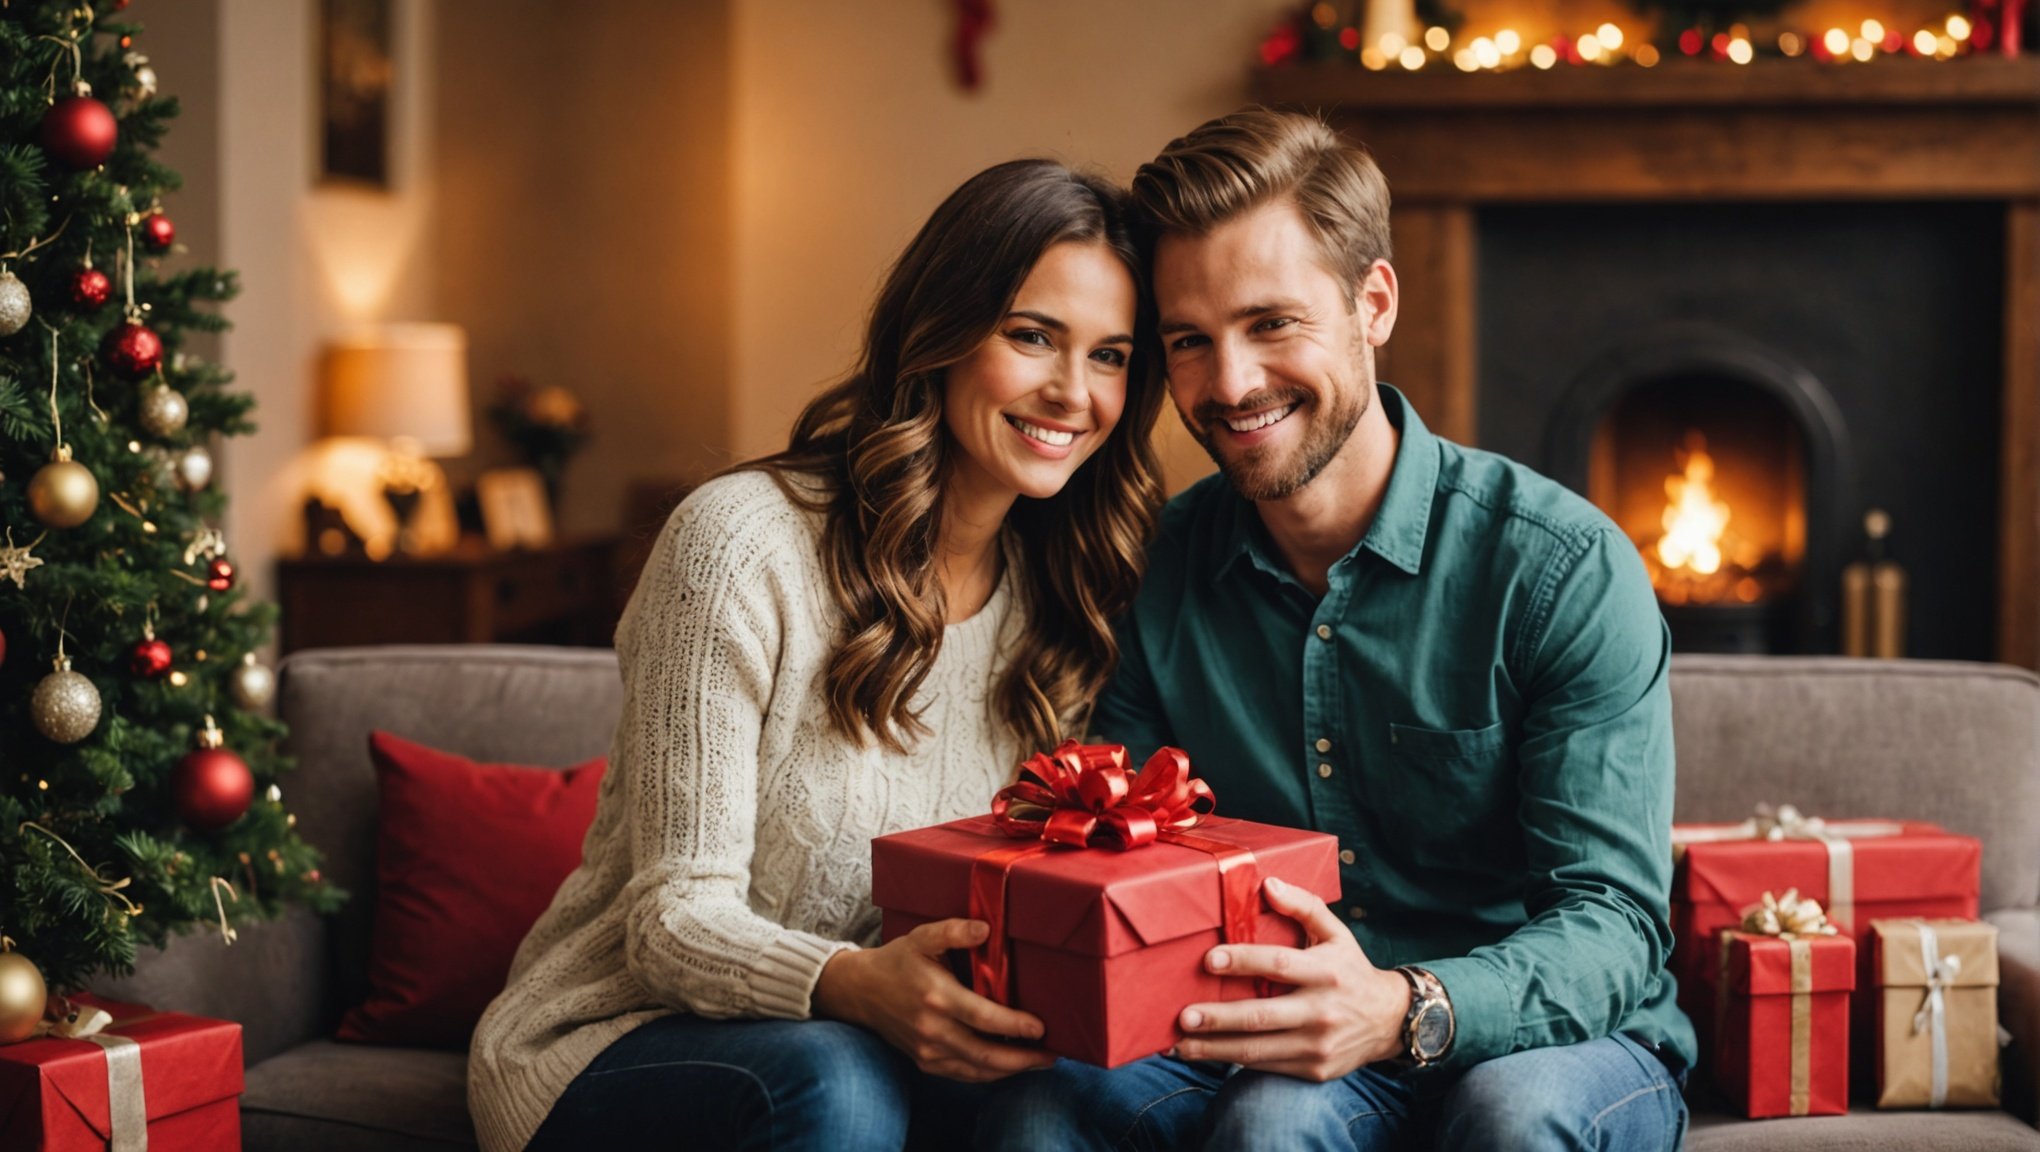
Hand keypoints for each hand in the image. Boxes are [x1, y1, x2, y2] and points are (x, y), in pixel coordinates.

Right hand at [812, 918, 1056, 1081]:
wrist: (859, 991)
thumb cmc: (897, 960)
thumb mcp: (921, 937)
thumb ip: (953, 931)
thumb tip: (986, 928)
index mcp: (936, 997)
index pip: (984, 1018)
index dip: (1015, 1025)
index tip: (1041, 1028)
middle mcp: (933, 1029)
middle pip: (986, 1054)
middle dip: (1023, 1059)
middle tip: (1052, 1055)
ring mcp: (928, 1050)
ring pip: (978, 1070)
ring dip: (1011, 1070)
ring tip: (1039, 1062)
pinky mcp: (925, 1062)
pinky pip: (964, 1075)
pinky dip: (990, 1074)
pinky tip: (1009, 1067)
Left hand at [1172, 876, 1410, 1080]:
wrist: (1390, 1021)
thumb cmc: (1351, 969)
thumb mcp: (1336, 933)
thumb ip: (1304, 906)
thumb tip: (1268, 884)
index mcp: (1326, 971)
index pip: (1279, 964)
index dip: (1243, 960)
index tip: (1209, 959)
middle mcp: (1322, 1010)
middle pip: (1262, 1016)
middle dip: (1219, 1018)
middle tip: (1183, 1016)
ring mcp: (1317, 1045)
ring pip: (1258, 1050)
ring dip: (1214, 1049)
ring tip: (1179, 1044)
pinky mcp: (1313, 1070)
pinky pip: (1266, 1066)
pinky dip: (1231, 1063)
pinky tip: (1204, 1055)